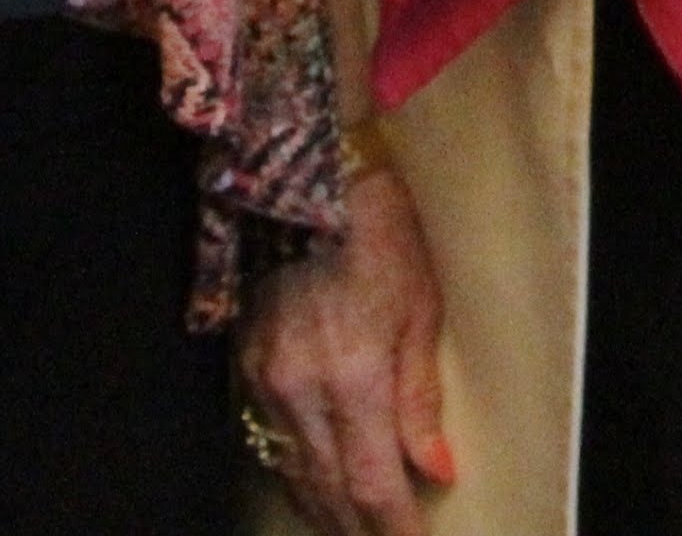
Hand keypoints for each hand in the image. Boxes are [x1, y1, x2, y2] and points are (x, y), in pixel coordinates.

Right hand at [238, 151, 452, 535]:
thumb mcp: (420, 313)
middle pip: (328, 489)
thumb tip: (435, 472)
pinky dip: (296, 473)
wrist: (312, 181)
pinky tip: (314, 488)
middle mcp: (299, 389)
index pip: (370, 482)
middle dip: (358, 528)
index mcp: (352, 376)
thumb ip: (420, 402)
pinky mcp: (247, 366)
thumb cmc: (383, 237)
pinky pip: (271, 441)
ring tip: (353, 530)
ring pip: (294, 471)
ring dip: (325, 509)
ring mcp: (265, 380)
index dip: (391, 526)